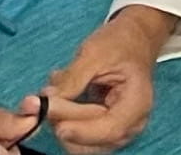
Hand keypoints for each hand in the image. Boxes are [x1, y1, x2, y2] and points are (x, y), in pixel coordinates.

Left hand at [36, 4, 173, 151]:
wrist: (134, 39)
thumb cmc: (120, 43)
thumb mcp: (95, 52)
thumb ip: (73, 78)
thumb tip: (48, 100)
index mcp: (137, 103)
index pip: (110, 129)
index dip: (82, 131)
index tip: (57, 125)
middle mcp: (131, 123)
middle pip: (94, 140)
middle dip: (65, 122)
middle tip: (43, 99)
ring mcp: (119, 129)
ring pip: (83, 143)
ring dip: (61, 121)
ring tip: (53, 91)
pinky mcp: (105, 128)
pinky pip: (80, 135)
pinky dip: (64, 119)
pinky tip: (60, 95)